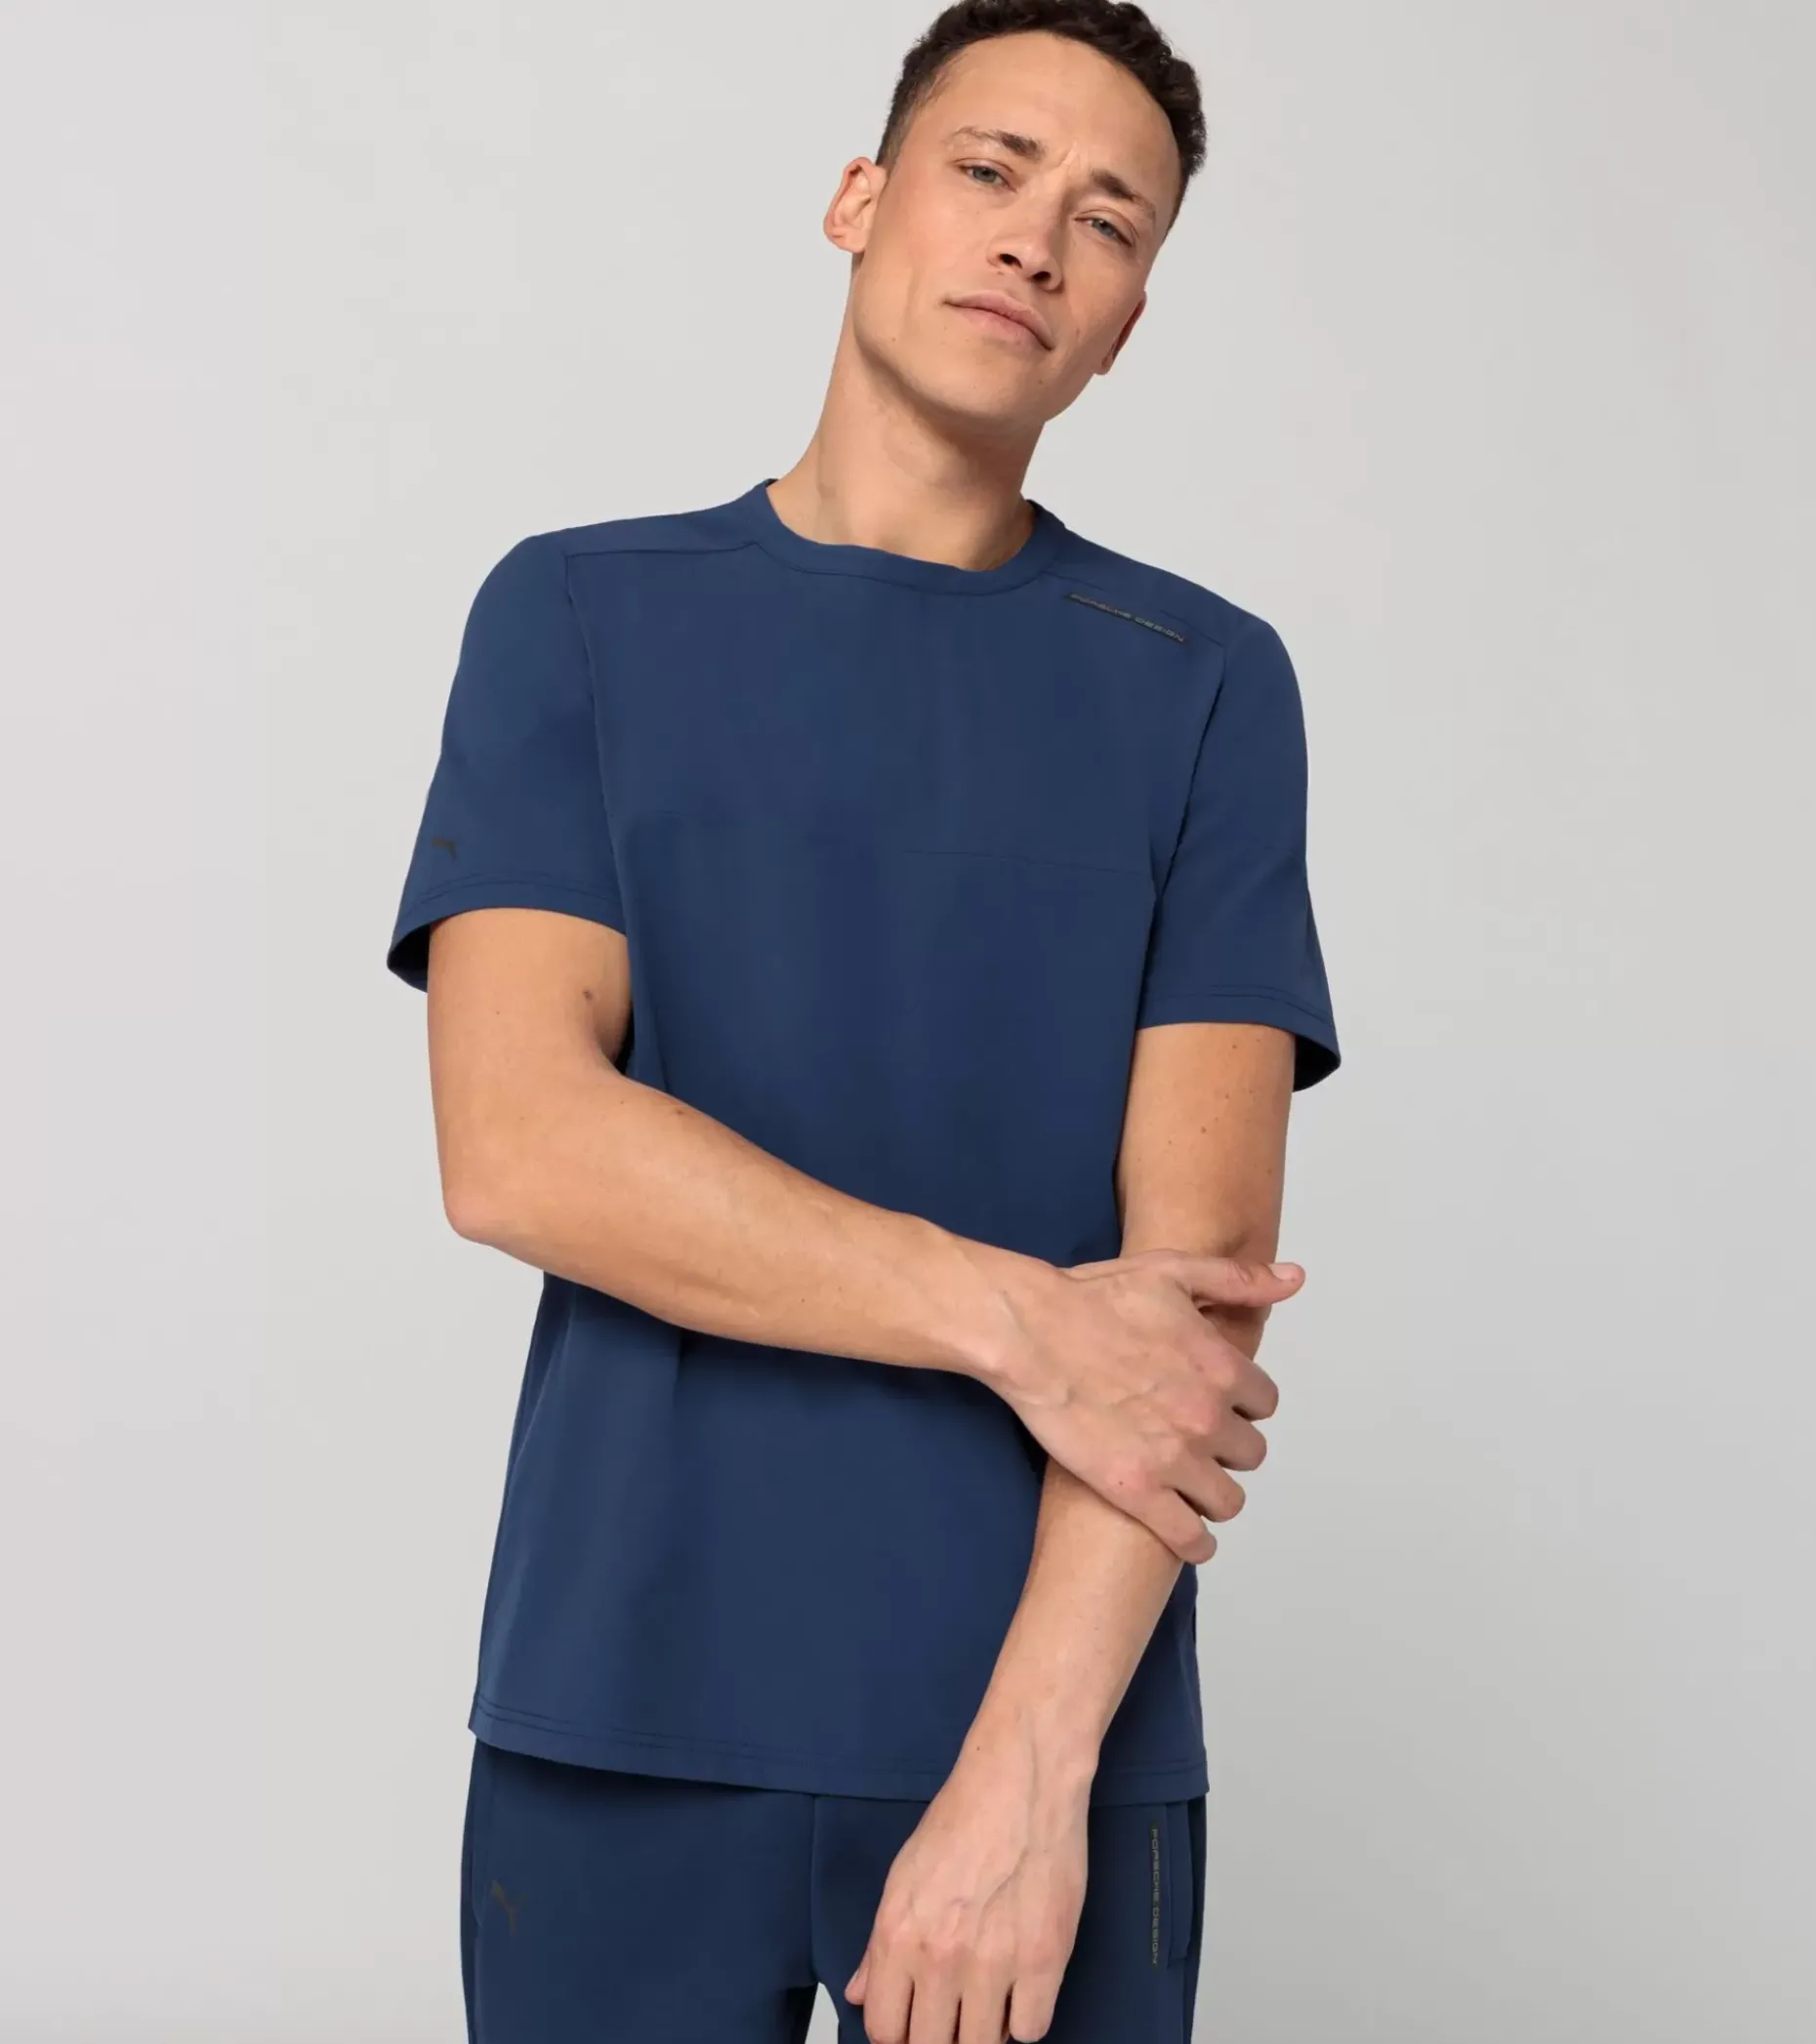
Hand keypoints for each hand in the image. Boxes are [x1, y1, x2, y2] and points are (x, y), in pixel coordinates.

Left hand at [842, 1747, 1087, 2043]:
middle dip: (940, 2036)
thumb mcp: (904, 1874)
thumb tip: (861, 1993)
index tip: (914, 2026)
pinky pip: (1032, 2030)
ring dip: (985, 2029)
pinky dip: (1026, 2017)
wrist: (1021, 1779)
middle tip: (953, 2017)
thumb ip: (880, 1943)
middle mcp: (940, 1957)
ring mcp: (995, 1963)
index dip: (899, 2034)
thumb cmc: (964, 1817)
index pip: (884, 2030)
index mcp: (899, 1934)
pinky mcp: (1045, 1960)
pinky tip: (1022, 1989)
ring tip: (989, 2001)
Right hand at [984, 1251, 1302, 1562]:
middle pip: (1250, 1453)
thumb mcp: (1172, 1271)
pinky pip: (1189, 1538)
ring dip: (1214, 1494)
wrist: (1031, 1333)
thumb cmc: (1093, 1298)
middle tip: (1197, 1440)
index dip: (1242, 1403)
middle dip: (1228, 1447)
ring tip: (1192, 1487)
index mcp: (1221, 1367)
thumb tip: (1294, 1279)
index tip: (1221, 1402)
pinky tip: (1191, 1537)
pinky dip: (1196, 1543)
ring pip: (1228, 1500)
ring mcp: (1174, 1459)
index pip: (1264, 1403)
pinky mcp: (1136, 1492)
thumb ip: (1239, 1281)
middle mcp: (1207, 1418)